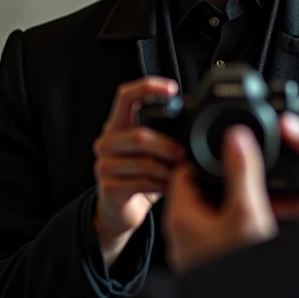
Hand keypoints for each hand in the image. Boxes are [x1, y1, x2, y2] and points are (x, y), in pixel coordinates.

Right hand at [93, 76, 185, 265]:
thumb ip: (163, 133)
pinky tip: (170, 187)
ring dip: (168, 169)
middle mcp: (106, 142)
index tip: (172, 89)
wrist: (120, 210)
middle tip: (184, 153)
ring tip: (180, 173)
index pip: (126, 96)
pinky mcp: (108, 188)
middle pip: (138, 135)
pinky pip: (142, 183)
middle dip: (167, 145)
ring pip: (143, 162)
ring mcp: (104, 165)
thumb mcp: (150, 150)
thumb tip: (194, 120)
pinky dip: (162, 185)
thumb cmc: (140, 176)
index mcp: (117, 125)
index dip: (148, 87)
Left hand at [164, 127, 278, 273]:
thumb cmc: (242, 272)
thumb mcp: (246, 212)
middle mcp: (180, 235)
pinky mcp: (205, 266)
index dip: (202, 156)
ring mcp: (192, 253)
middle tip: (237, 165)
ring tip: (245, 192)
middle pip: (193, 191)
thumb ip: (241, 171)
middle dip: (214, 177)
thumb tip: (235, 137)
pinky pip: (211, 233)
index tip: (222, 147)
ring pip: (203, 213)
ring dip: (221, 200)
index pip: (181, 171)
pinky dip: (226, 222)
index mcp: (181, 217)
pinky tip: (246, 223)